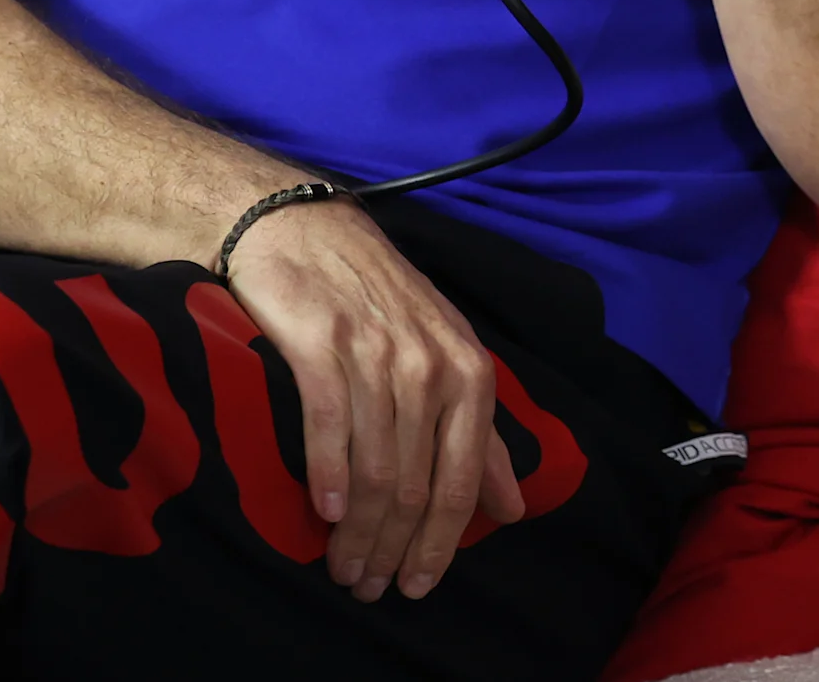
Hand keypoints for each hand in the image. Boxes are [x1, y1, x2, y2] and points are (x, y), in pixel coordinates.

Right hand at [224, 198, 524, 600]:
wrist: (304, 230)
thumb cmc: (377, 301)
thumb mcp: (445, 358)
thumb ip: (479, 436)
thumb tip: (514, 508)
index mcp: (470, 373)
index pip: (463, 478)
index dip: (442, 541)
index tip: (420, 585)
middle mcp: (431, 366)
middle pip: (416, 482)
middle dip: (394, 547)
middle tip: (369, 587)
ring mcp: (378, 355)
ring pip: (375, 466)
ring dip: (357, 530)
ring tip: (342, 568)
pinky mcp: (323, 343)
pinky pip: (330, 423)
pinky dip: (328, 474)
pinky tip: (323, 512)